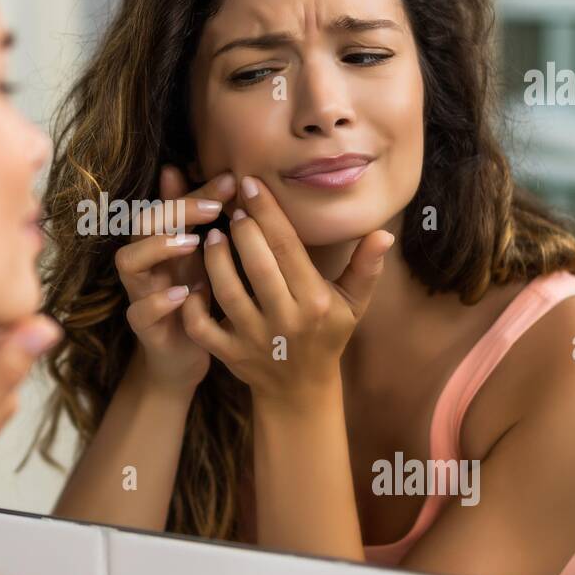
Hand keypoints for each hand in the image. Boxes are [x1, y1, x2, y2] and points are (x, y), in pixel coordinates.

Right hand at [114, 166, 235, 391]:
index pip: (167, 204)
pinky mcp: (143, 327)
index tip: (229, 182)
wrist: (185, 356)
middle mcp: (144, 263)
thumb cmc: (195, 299)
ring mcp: (139, 293)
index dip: (194, 192)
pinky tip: (186, 293)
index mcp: (158, 242)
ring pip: (128, 261)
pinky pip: (139, 311)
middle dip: (174, 210)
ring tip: (193, 242)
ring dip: (158, 247)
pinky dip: (160, 300)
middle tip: (214, 209)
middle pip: (140, 224)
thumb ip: (205, 221)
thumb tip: (223, 174)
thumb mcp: (203, 257)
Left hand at [180, 174, 393, 403]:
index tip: (251, 184)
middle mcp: (285, 319)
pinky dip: (192, 304)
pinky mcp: (229, 354)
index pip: (287, 248)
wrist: (301, 390)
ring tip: (213, 236)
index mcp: (315, 301)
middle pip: (258, 265)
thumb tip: (383, 233)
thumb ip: (366, 267)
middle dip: (242, 230)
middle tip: (231, 205)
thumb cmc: (327, 335)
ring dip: (215, 260)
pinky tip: (193, 280)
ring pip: (227, 292)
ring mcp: (255, 339)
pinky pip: (202, 327)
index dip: (267, 213)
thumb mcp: (353, 303)